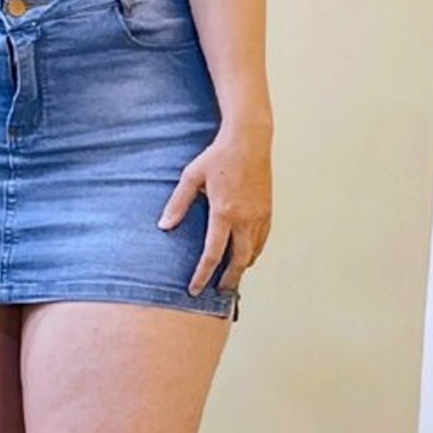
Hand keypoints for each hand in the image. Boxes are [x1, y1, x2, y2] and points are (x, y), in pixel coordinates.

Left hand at [157, 122, 272, 294]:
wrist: (250, 140)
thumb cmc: (218, 156)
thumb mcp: (192, 177)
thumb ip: (178, 204)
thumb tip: (164, 226)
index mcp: (224, 212)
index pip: (213, 254)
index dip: (203, 275)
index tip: (195, 289)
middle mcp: (245, 219)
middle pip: (238, 261)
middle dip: (227, 280)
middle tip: (218, 291)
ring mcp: (259, 216)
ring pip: (253, 253)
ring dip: (242, 267)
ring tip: (231, 276)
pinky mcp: (268, 210)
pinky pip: (262, 240)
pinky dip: (254, 252)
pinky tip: (246, 255)